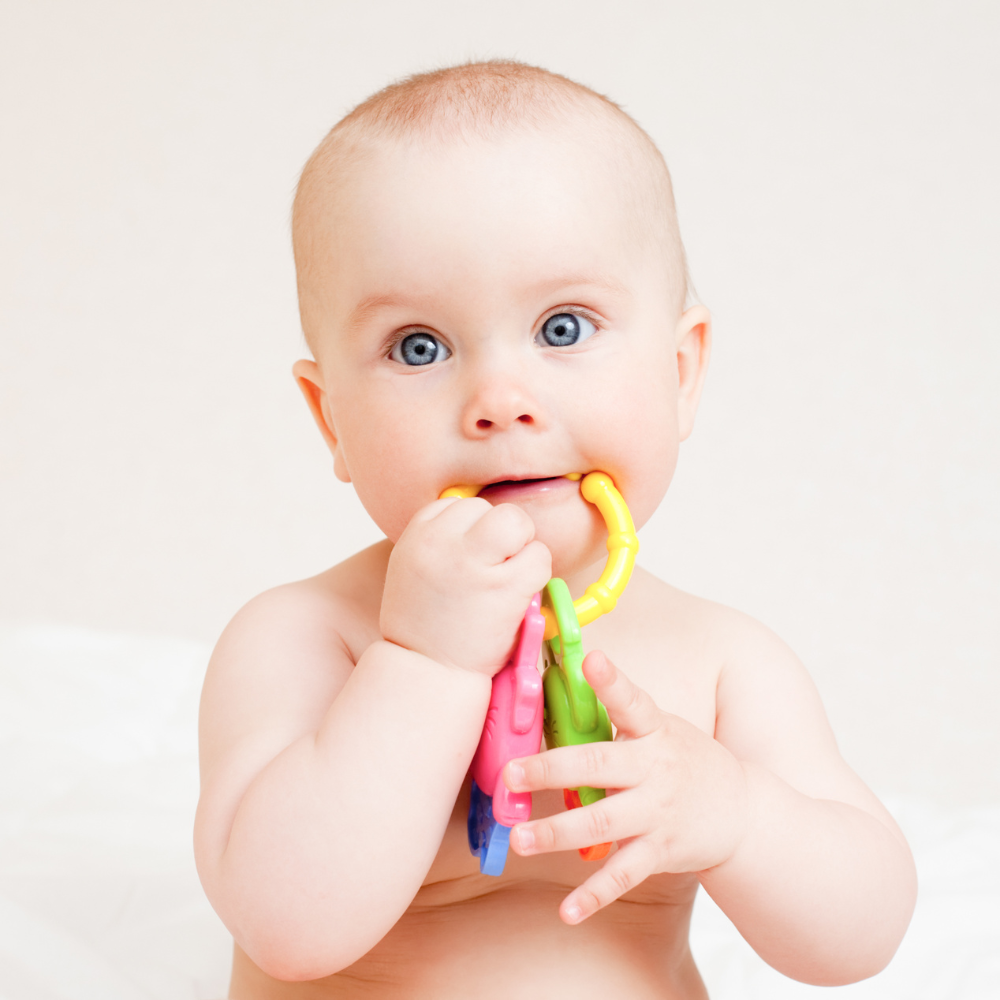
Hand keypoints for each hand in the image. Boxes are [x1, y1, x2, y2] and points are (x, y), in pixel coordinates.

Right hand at [380, 497, 551, 675]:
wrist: (427, 672)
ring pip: (517, 522)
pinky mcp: (506, 586)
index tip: (470, 560)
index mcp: (416, 535)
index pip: (457, 504)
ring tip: (507, 579)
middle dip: (499, 533)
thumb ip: (437, 540)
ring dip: (521, 548)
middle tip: (494, 566)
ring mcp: (475, 563)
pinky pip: (540, 557)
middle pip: (488, 507)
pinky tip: (520, 595)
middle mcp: (442, 542)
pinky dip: (538, 574)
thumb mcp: (412, 568)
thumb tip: (476, 520)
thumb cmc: (424, 625)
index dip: (472, 531)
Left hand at [505, 651, 748, 922]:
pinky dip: (594, 896)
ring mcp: (657, 813)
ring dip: (557, 833)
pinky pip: (622, 875)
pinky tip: (567, 912)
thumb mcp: (662, 729)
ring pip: (601, 824)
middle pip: (598, 767)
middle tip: (511, 774)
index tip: (591, 659)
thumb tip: (572, 675)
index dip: (612, 681)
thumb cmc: (687, 761)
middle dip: (551, 770)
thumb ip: (621, 716)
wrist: (743, 812)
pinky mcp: (660, 851)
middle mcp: (655, 770)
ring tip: (519, 840)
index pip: (632, 701)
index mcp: (654, 731)